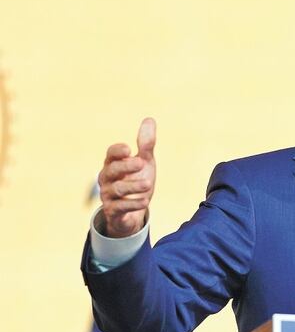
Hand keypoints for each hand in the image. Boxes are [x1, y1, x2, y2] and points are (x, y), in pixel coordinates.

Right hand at [98, 118, 155, 237]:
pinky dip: (132, 204)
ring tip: (148, 184)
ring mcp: (108, 195)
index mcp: (114, 164)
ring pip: (116, 189)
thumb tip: (149, 119)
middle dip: (125, 166)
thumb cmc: (136, 181)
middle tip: (141, 163)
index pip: (111, 154)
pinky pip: (119, 207)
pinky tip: (145, 201)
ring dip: (133, 186)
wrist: (133, 212)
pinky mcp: (113, 211)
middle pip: (112, 170)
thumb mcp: (144, 162)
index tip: (128, 149)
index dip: (117, 151)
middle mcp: (107, 179)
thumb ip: (146, 144)